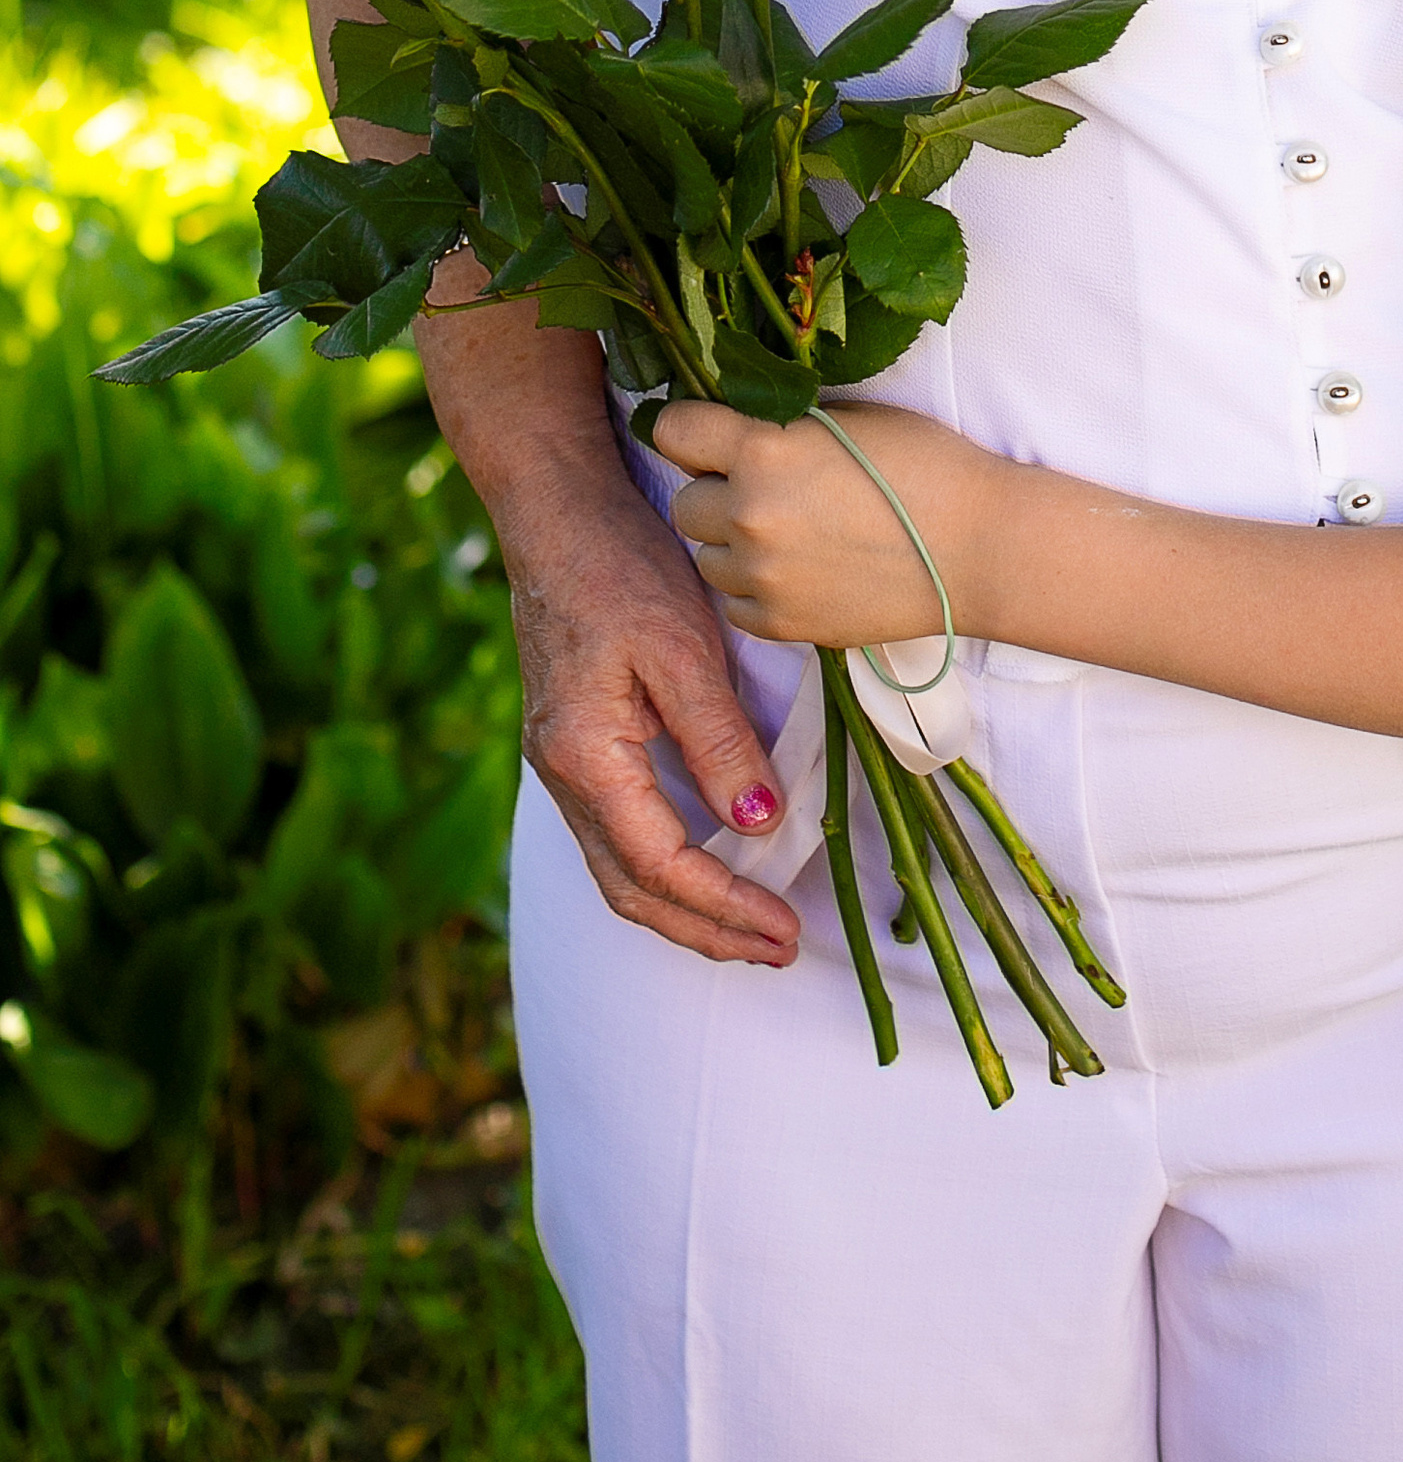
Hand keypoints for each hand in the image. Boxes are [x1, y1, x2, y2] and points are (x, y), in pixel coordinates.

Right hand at [506, 462, 803, 966]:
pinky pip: (618, 833)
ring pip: (620, 868)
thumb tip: (760, 821)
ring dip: (687, 907)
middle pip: (632, 889)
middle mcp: (563, 774)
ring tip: (752, 927)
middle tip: (779, 951)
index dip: (726, 906)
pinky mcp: (575, 742)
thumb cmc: (620, 565)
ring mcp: (563, 761)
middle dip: (707, 930)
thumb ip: (718, 739)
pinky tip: (709, 863)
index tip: (787, 929)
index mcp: (584, 757)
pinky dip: (666, 866)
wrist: (557, 511)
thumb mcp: (682, 647)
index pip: (660, 866)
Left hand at [658, 399, 990, 650]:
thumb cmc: (926, 465)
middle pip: (685, 501)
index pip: (675, 430)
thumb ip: (781, 424)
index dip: (690, 430)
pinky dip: (757, 590)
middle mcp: (749, 512)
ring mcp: (762, 575)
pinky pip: (736, 604)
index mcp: (764, 448)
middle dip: (716, 492)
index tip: (708, 437)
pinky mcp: (782, 624)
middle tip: (766, 490)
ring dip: (734, 545)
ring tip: (790, 536)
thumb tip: (733, 431)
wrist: (980, 546)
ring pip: (706, 557)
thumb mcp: (847, 419)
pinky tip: (802, 572)